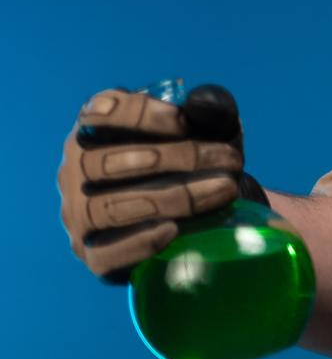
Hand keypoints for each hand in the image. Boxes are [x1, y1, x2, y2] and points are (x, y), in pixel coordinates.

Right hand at [58, 84, 261, 282]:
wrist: (196, 213)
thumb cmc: (196, 161)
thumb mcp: (208, 130)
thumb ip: (208, 110)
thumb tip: (203, 103)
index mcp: (94, 130)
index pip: (99, 115)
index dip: (140, 115)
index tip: (186, 123)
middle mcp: (76, 171)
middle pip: (107, 163)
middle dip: (176, 158)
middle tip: (229, 160)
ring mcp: (78, 214)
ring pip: (110, 208)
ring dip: (173, 198)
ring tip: (223, 190)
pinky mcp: (92, 255)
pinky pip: (104, 254)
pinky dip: (139, 242)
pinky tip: (173, 230)